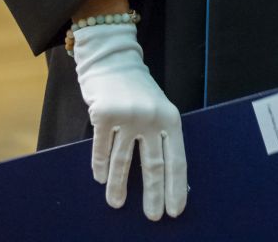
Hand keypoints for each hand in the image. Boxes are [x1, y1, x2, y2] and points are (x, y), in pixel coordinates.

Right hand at [73, 23, 187, 218]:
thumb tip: (165, 180)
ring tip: (117, 204)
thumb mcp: (158, 109)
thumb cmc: (138, 91)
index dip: (176, 187)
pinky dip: (101, 166)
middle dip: (153, 195)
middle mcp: (151, 117)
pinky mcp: (104, 114)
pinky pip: (102, 148)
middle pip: (153, 165)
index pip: (176, 159)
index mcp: (170, 118)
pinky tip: (100, 179)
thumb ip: (161, 136)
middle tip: (153, 216)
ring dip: (119, 186)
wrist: (113, 59)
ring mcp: (128, 115)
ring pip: (123, 161)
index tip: (175, 211)